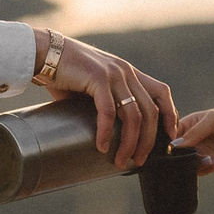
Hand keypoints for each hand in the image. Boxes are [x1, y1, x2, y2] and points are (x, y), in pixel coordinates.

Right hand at [39, 34, 180, 170]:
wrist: (44, 52)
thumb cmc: (66, 73)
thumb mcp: (94, 85)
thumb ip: (106, 101)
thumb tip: (108, 132)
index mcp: (129, 72)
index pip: (162, 92)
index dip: (170, 115)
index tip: (169, 137)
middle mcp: (126, 72)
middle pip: (150, 111)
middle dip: (149, 140)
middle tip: (140, 160)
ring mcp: (113, 74)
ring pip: (133, 115)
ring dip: (130, 142)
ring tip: (122, 160)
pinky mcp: (97, 78)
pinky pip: (109, 111)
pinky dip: (106, 132)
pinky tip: (102, 146)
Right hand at [172, 106, 213, 173]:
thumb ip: (195, 131)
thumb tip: (175, 145)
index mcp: (193, 123)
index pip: (174, 132)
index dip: (169, 140)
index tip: (168, 147)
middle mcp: (196, 139)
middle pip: (178, 150)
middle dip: (178, 155)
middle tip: (181, 157)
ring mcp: (204, 152)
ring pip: (187, 162)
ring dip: (192, 162)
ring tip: (205, 157)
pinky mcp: (213, 164)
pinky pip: (201, 170)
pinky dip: (204, 168)